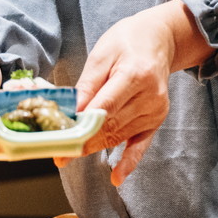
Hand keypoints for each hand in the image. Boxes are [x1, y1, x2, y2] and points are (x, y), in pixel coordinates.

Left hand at [73, 0, 211, 183]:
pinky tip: (116, 178)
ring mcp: (156, 110)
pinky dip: (129, 163)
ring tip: (69, 154)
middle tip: (57, 151)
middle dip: (82, 140)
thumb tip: (72, 113)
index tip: (59, 138)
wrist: (159, 40)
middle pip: (111, 126)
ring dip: (94, 147)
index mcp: (136, 74)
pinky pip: (142, 145)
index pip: (104, 107)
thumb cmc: (127, 42)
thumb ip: (87, 85)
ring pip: (119, 136)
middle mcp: (150, 96)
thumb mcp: (102, 55)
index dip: (81, 125)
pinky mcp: (157, 120)